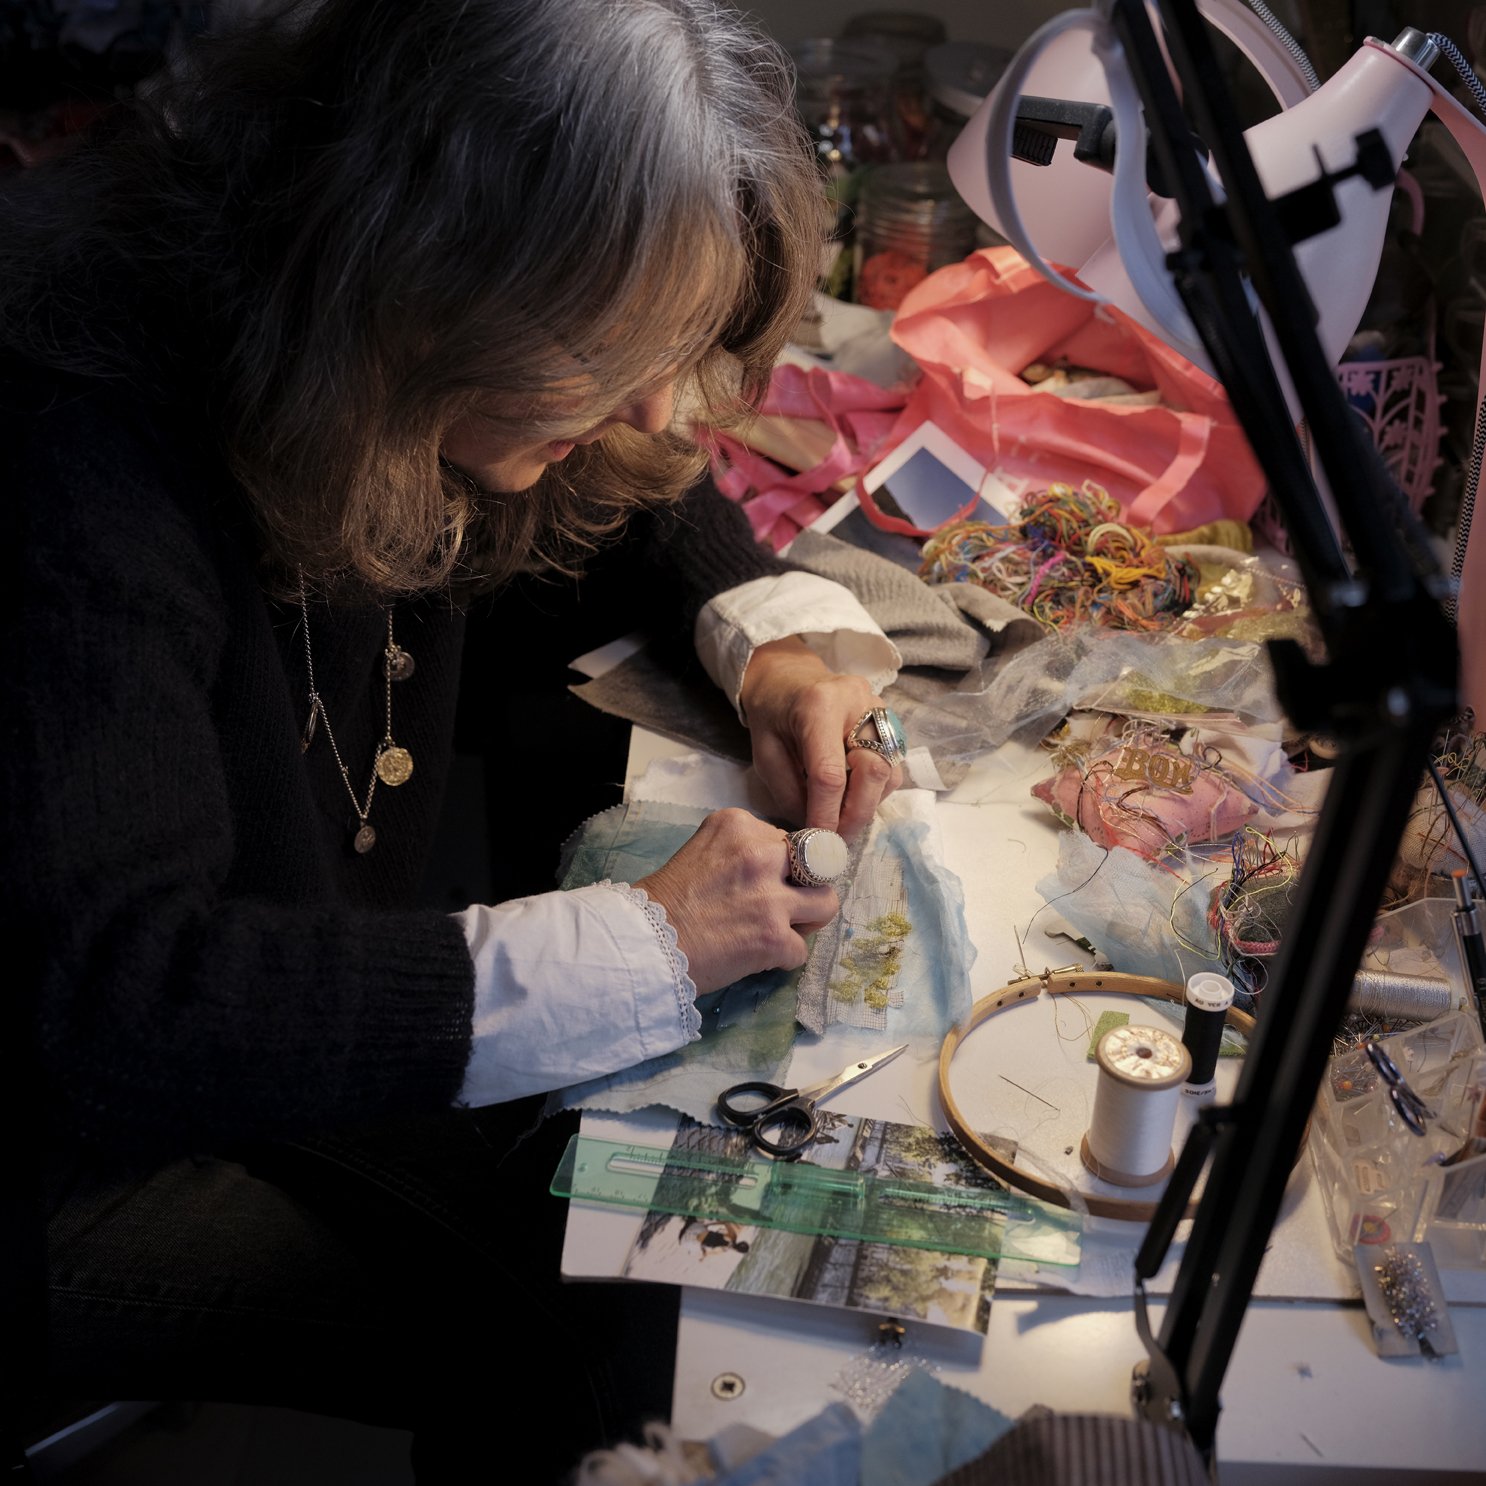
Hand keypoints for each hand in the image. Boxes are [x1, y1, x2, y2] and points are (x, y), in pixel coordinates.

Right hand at [636, 808, 837, 993]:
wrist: (644, 943)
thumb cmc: (665, 900)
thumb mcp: (702, 851)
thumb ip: (741, 850)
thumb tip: (777, 867)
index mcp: (739, 827)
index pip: (788, 839)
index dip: (781, 864)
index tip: (763, 880)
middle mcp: (760, 854)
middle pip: (817, 863)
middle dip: (804, 885)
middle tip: (782, 903)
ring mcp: (770, 897)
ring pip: (826, 903)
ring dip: (808, 920)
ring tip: (782, 930)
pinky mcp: (774, 937)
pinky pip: (802, 949)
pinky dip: (782, 958)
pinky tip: (757, 957)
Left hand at [739, 636, 900, 839]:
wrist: (790, 679)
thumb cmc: (772, 716)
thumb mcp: (765, 755)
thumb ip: (790, 794)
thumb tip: (818, 831)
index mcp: (819, 705)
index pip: (830, 772)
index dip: (826, 814)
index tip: (818, 842)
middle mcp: (859, 703)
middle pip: (873, 771)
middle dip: (855, 814)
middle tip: (837, 839)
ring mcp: (881, 710)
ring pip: (889, 773)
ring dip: (866, 805)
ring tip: (841, 817)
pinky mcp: (891, 723)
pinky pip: (892, 768)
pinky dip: (873, 791)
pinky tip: (851, 795)